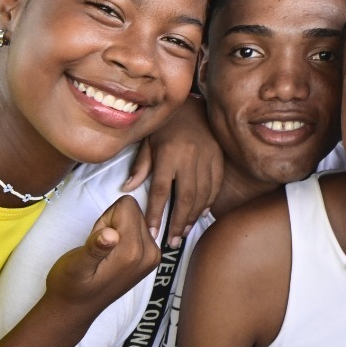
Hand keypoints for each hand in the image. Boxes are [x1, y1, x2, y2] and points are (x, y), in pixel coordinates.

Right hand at [44, 196, 159, 310]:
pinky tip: (112, 256)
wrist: (75, 310)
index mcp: (133, 252)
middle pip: (134, 211)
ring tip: (104, 254)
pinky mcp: (150, 258)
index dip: (106, 218)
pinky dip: (124, 236)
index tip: (97, 239)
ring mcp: (153, 256)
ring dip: (117, 229)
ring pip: (136, 218)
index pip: (127, 206)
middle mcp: (150, 253)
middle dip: (112, 223)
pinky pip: (139, 230)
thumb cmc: (70, 286)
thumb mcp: (76, 266)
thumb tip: (111, 233)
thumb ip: (95, 248)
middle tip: (99, 248)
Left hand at [122, 98, 221, 247]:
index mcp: (168, 152)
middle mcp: (189, 156)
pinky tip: (200, 214)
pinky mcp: (219, 157)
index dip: (156, 213)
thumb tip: (126, 188)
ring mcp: (207, 157)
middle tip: (172, 241)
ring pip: (203, 194)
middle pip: (185, 196)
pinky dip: (209, 202)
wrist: (192, 105)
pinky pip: (215, 185)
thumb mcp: (147, 140)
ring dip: (193, 216)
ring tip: (184, 232)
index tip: (151, 232)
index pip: (161, 190)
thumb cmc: (165, 125)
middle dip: (179, 222)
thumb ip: (140, 165)